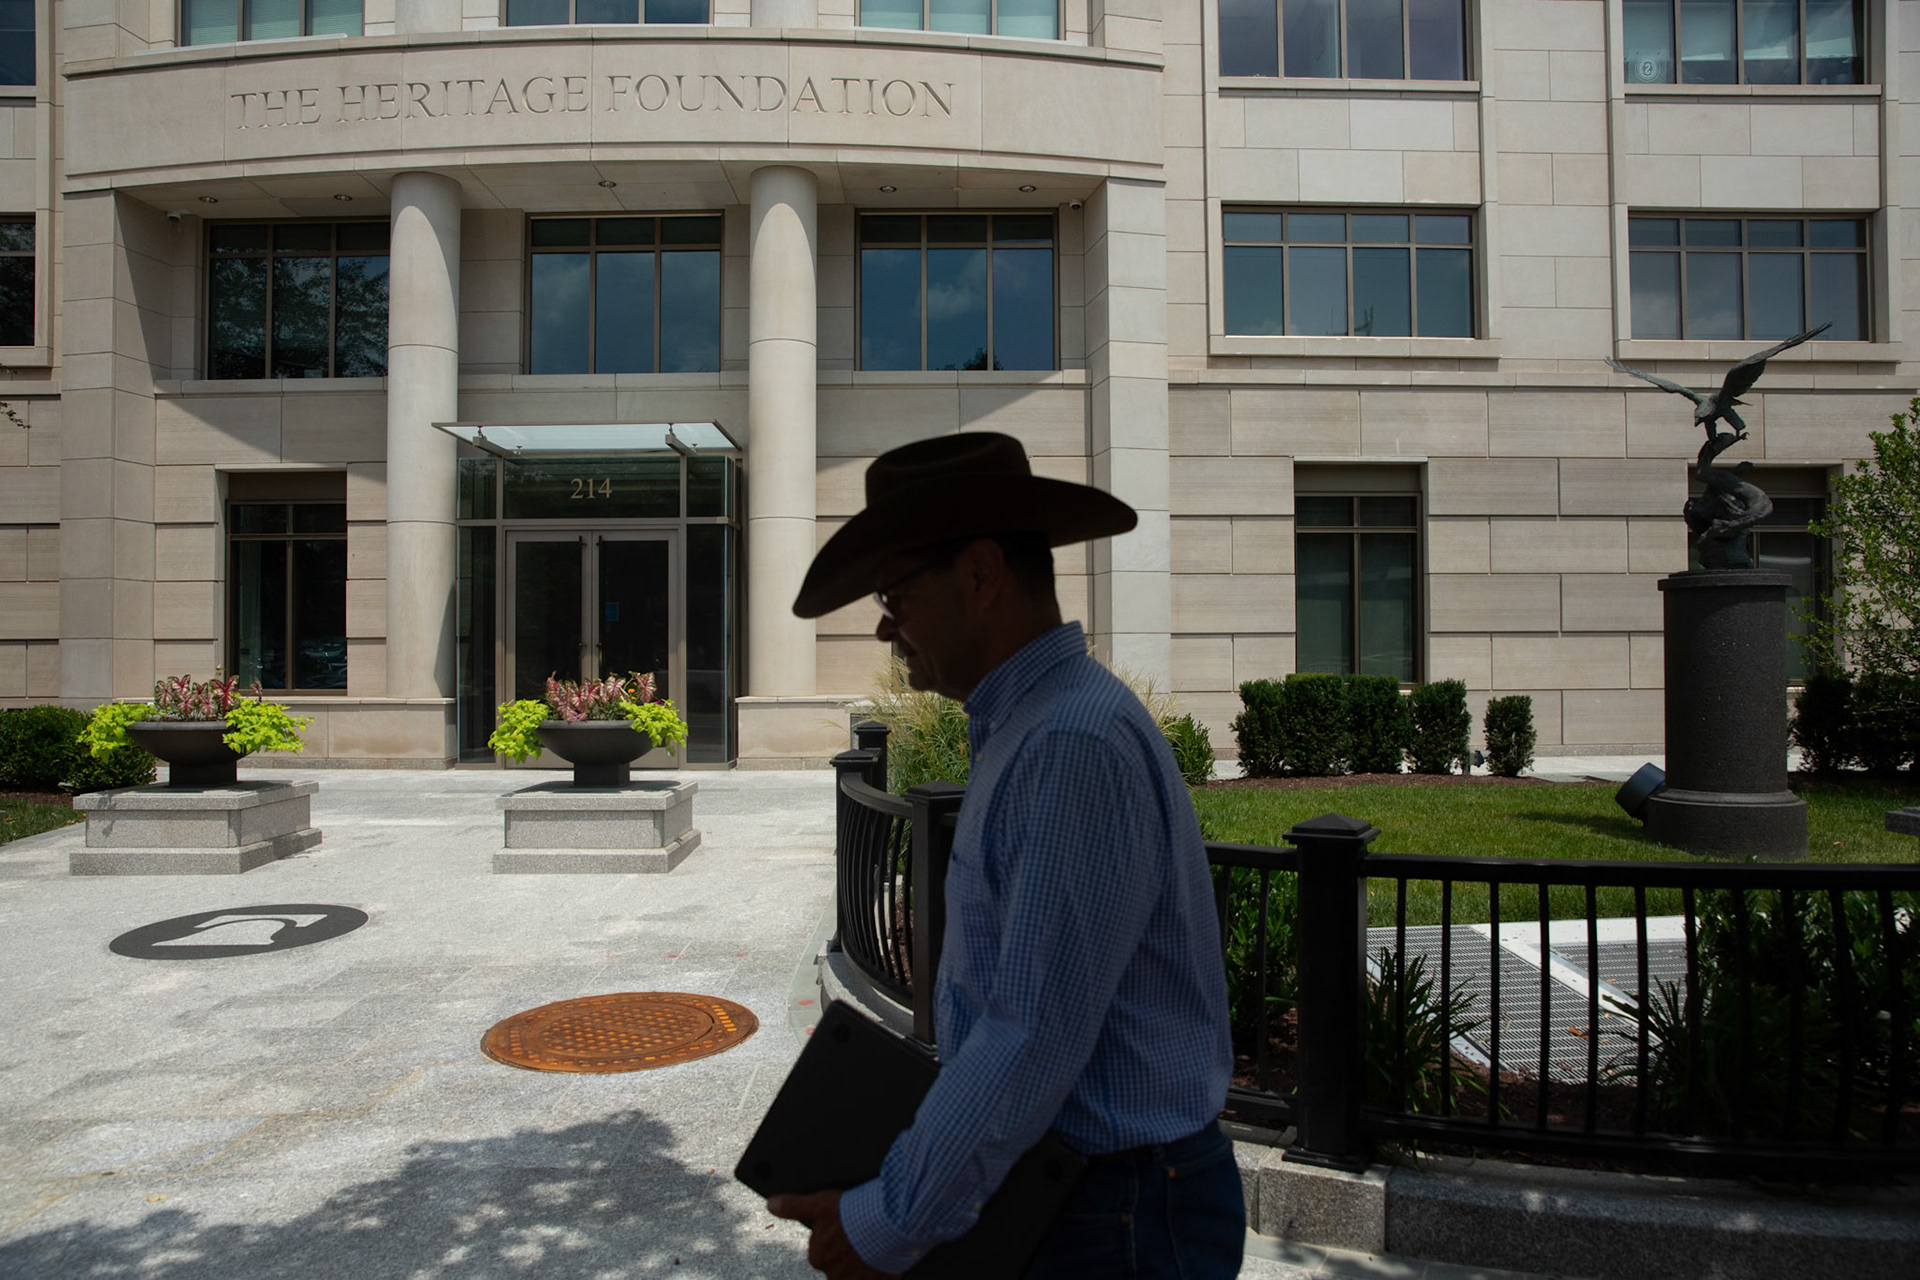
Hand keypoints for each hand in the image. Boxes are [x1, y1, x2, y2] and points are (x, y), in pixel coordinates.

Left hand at [766, 1190, 899, 1279]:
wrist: (887, 1221)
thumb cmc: (851, 1213)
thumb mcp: (819, 1204)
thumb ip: (794, 1206)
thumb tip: (771, 1204)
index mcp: (819, 1257)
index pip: (821, 1250)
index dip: (833, 1237)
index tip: (843, 1227)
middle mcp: (835, 1274)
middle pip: (839, 1264)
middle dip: (848, 1253)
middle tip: (860, 1234)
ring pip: (857, 1274)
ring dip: (864, 1264)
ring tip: (874, 1245)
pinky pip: (880, 1279)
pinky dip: (883, 1272)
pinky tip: (887, 1257)